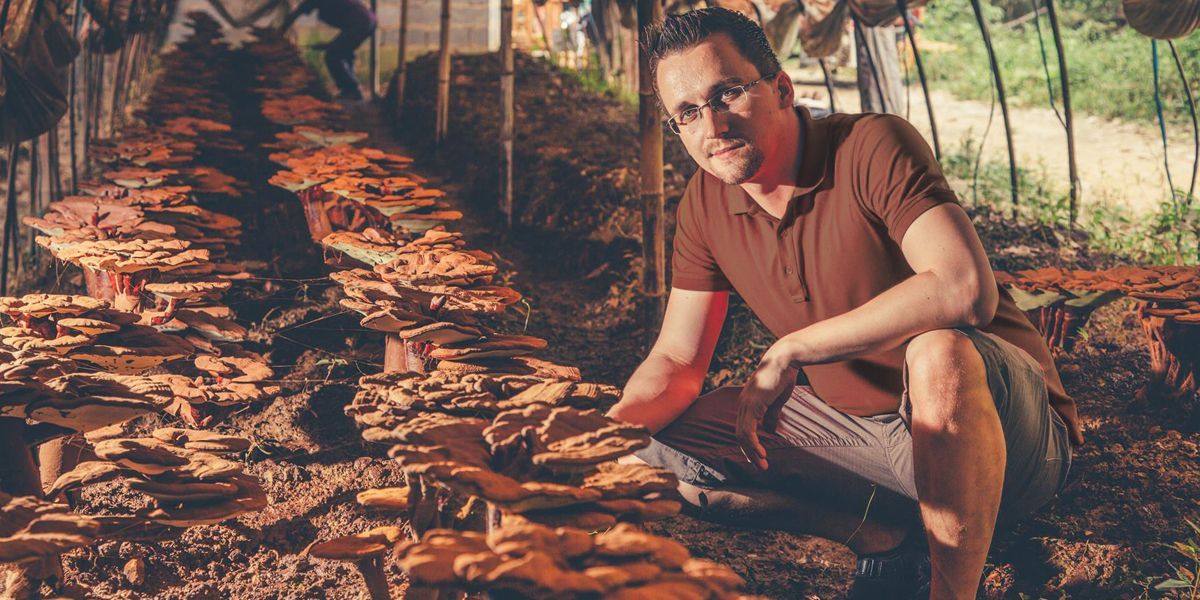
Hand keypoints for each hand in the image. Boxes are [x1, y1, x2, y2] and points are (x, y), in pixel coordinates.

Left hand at [735, 351, 798, 470]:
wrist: (785, 361)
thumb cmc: (782, 377)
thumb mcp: (777, 401)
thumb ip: (771, 415)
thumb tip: (770, 430)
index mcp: (747, 403)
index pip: (743, 428)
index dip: (749, 444)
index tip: (759, 456)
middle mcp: (742, 404)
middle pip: (740, 434)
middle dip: (749, 452)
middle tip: (760, 465)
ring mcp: (745, 405)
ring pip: (742, 435)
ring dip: (751, 452)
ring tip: (762, 463)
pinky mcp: (752, 405)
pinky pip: (748, 430)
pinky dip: (753, 444)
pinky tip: (761, 452)